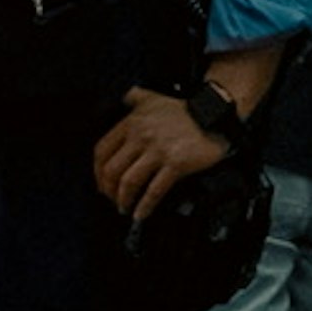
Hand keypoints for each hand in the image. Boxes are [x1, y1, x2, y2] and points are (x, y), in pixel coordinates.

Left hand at [93, 86, 238, 225]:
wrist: (214, 114)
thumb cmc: (185, 110)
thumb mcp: (154, 97)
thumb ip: (136, 97)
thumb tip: (124, 96)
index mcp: (132, 123)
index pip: (102, 151)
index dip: (97, 171)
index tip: (101, 182)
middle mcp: (141, 136)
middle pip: (111, 170)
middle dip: (108, 190)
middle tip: (112, 199)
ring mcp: (158, 151)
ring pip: (129, 182)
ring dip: (123, 200)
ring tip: (125, 208)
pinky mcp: (175, 164)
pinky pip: (154, 190)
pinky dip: (145, 206)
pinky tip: (141, 214)